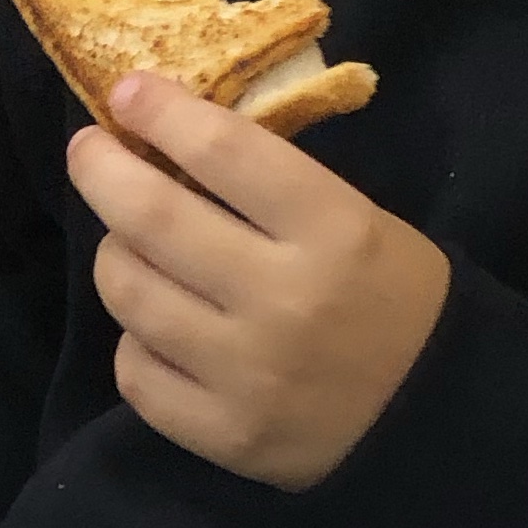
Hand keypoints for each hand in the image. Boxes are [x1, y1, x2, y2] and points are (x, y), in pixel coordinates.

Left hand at [66, 70, 448, 489]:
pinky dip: (134, 339)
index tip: (128, 92)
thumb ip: (270, 183)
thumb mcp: (358, 219)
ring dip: (115, 254)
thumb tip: (166, 140)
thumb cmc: (395, 298)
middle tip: (89, 151)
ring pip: (131, 295)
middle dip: (102, 169)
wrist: (438, 415)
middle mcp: (284, 300)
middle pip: (153, 217)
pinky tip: (156, 326)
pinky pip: (136, 374)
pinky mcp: (225, 435)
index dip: (161, 111)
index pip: (222, 151)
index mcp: (335, 230)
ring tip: (127, 243)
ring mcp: (249, 375)